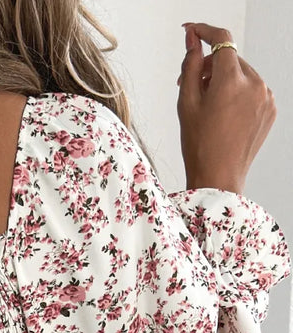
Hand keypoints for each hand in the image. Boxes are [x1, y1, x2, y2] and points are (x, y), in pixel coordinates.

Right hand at [176, 22, 275, 193]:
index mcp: (231, 81)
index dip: (204, 31)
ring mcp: (266, 96)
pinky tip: (224, 115)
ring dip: (224, 81)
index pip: (222, 40)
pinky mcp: (270, 108)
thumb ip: (190, 65)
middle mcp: (254, 84)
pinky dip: (237, 94)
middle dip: (209, 67)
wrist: (219, 178)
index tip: (192, 32)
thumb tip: (192, 39)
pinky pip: (252, 90)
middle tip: (189, 86)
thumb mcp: (186, 102)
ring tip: (208, 106)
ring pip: (241, 74)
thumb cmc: (199, 145)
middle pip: (230, 60)